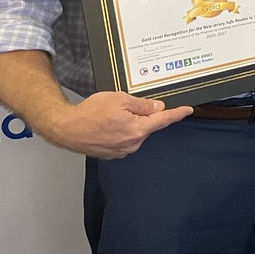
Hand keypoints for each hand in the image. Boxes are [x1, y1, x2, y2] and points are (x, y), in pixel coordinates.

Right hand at [40, 91, 191, 158]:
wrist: (66, 128)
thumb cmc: (90, 112)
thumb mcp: (120, 99)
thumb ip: (142, 105)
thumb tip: (158, 108)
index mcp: (137, 129)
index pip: (163, 120)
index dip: (177, 114)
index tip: (188, 110)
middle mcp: (132, 143)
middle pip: (147, 125)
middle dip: (142, 115)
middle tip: (123, 106)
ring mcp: (122, 150)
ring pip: (135, 132)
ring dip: (130, 123)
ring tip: (110, 116)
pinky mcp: (112, 154)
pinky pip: (124, 139)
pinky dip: (120, 131)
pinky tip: (107, 125)